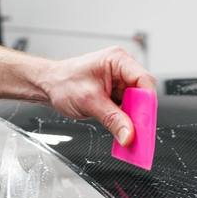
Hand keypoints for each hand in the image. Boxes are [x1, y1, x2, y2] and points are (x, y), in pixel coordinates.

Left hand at [39, 46, 155, 145]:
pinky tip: (122, 132)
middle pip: (142, 94)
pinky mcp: (114, 95)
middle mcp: (121, 70)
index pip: (144, 80)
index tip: (145, 121)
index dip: (147, 102)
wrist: (48, 85)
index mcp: (118, 61)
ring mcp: (118, 83)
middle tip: (139, 134)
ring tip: (130, 136)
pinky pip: (126, 110)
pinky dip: (124, 122)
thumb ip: (112, 119)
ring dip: (132, 121)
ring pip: (135, 104)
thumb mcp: (88, 101)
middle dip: (140, 115)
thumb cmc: (62, 82)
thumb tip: (129, 134)